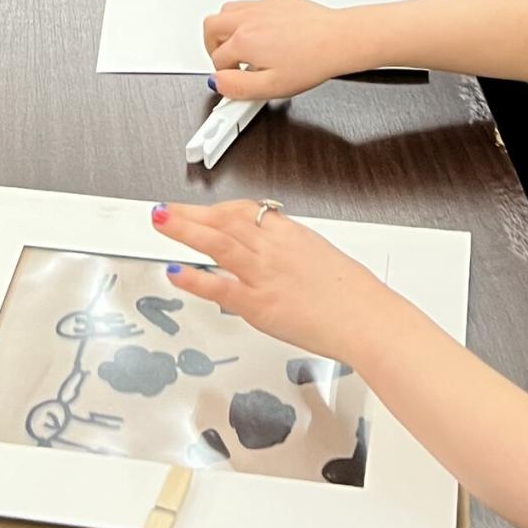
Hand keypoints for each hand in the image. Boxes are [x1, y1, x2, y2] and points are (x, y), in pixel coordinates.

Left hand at [149, 200, 401, 361]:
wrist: (366, 318)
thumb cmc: (353, 294)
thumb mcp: (323, 257)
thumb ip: (294, 254)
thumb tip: (279, 257)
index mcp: (291, 234)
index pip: (245, 211)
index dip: (218, 209)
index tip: (203, 210)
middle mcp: (273, 249)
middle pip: (224, 221)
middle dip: (190, 213)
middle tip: (166, 210)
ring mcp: (264, 275)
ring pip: (216, 243)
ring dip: (184, 231)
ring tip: (161, 223)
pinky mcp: (259, 304)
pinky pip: (220, 287)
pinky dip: (195, 279)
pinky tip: (177, 272)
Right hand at [202, 0, 367, 99]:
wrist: (339, 40)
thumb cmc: (313, 60)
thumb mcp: (272, 87)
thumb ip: (238, 87)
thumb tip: (217, 83)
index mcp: (244, 41)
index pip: (218, 59)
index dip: (224, 74)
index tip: (235, 80)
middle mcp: (249, 19)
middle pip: (211, 26)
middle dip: (212, 46)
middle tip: (224, 61)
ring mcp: (263, 7)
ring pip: (227, 10)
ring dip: (226, 28)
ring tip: (238, 46)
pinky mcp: (278, 0)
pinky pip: (251, 4)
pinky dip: (247, 18)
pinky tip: (262, 33)